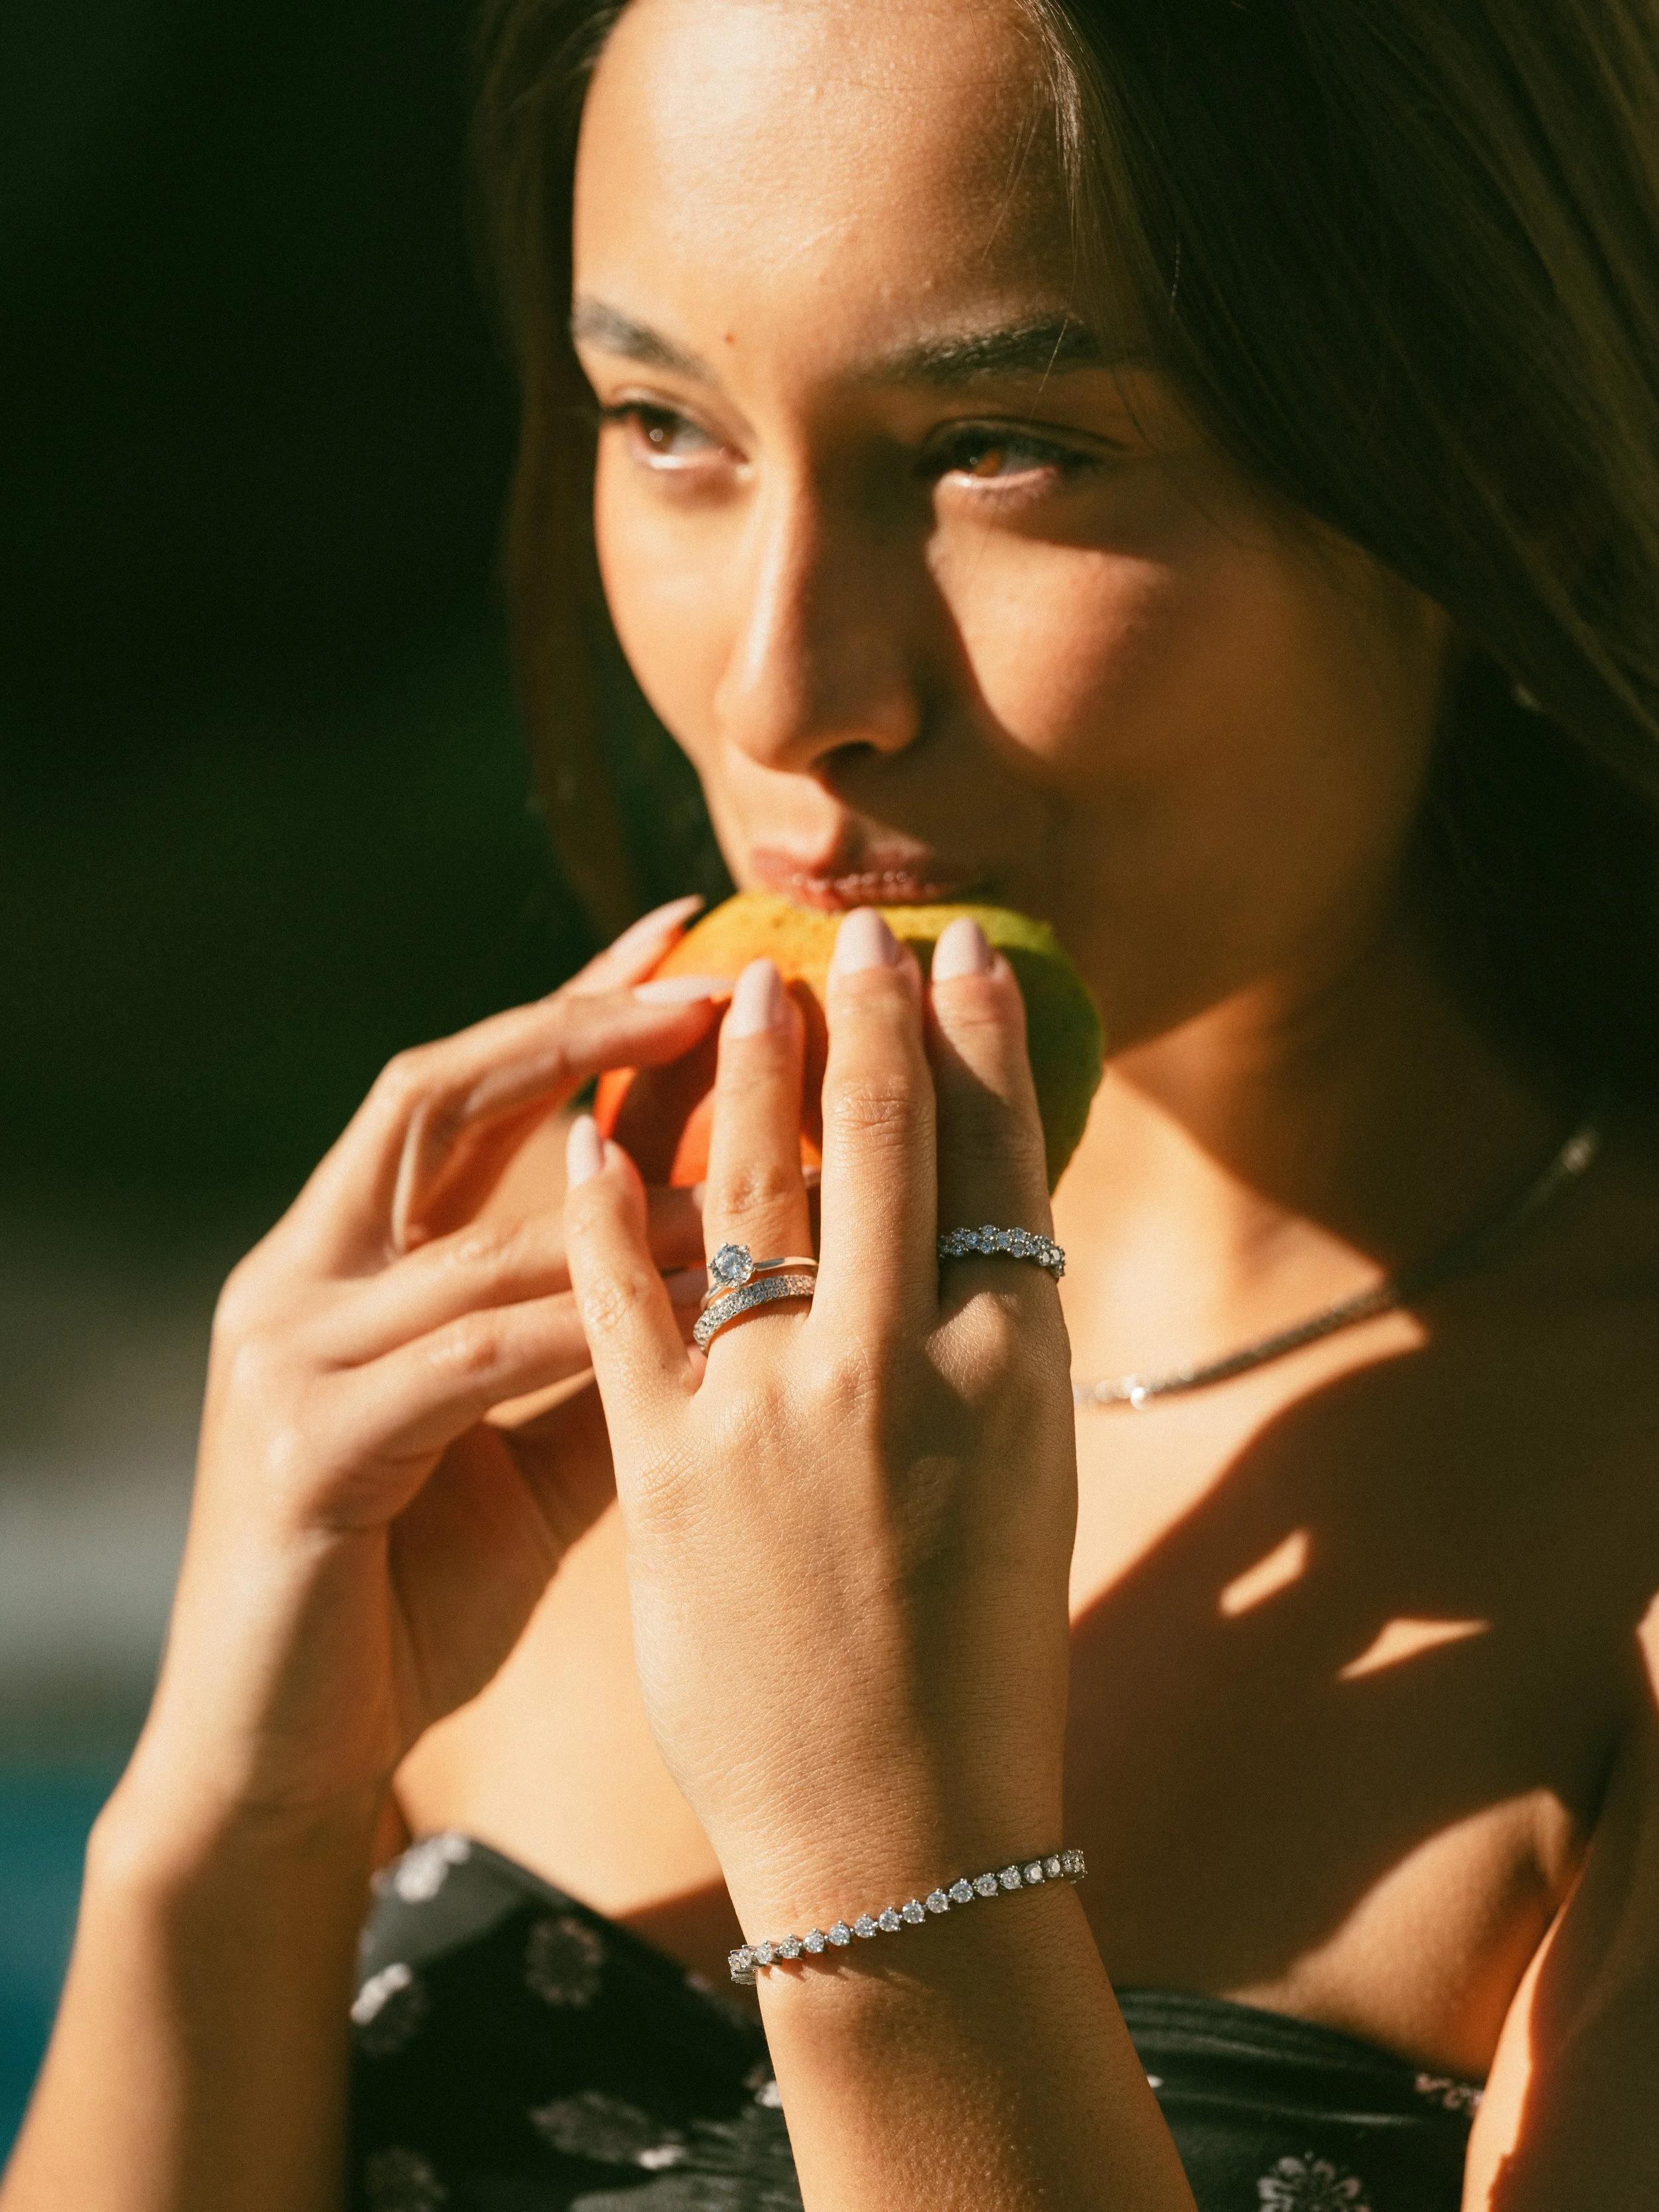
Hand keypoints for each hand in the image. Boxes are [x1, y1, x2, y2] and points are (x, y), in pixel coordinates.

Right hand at [121, 898, 725, 1839]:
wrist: (286, 1758)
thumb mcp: (529, 1444)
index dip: (571, 1008)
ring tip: (766, 1139)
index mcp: (349, 1262)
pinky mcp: (304, 1451)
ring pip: (476, 1228)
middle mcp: (301, 1279)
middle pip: (434, 1094)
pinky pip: (467, 1356)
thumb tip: (743, 1253)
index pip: (462, 1092)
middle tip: (709, 976)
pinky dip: (587, 1317)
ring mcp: (290, 1357)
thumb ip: (605, 1342)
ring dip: (632, 1183)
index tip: (684, 937)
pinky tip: (698, 1289)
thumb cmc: (413, 1591)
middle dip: (575, 1025)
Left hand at [563, 909, 1078, 1930]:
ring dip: (752, 1070)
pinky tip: (597, 1132)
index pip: (1003, 1157)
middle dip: (874, 1019)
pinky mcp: (671, 1466)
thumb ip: (992, 1342)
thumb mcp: (1028, 1476)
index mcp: (1014, 1364)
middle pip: (887, 1140)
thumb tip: (968, 1223)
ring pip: (757, 1187)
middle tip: (860, 937)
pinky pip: (626, 1300)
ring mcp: (780, 1408)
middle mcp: (903, 1361)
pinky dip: (605, 1209)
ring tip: (748, 989)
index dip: (986, 1043)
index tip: (966, 960)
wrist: (895, 1824)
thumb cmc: (984, 1656)